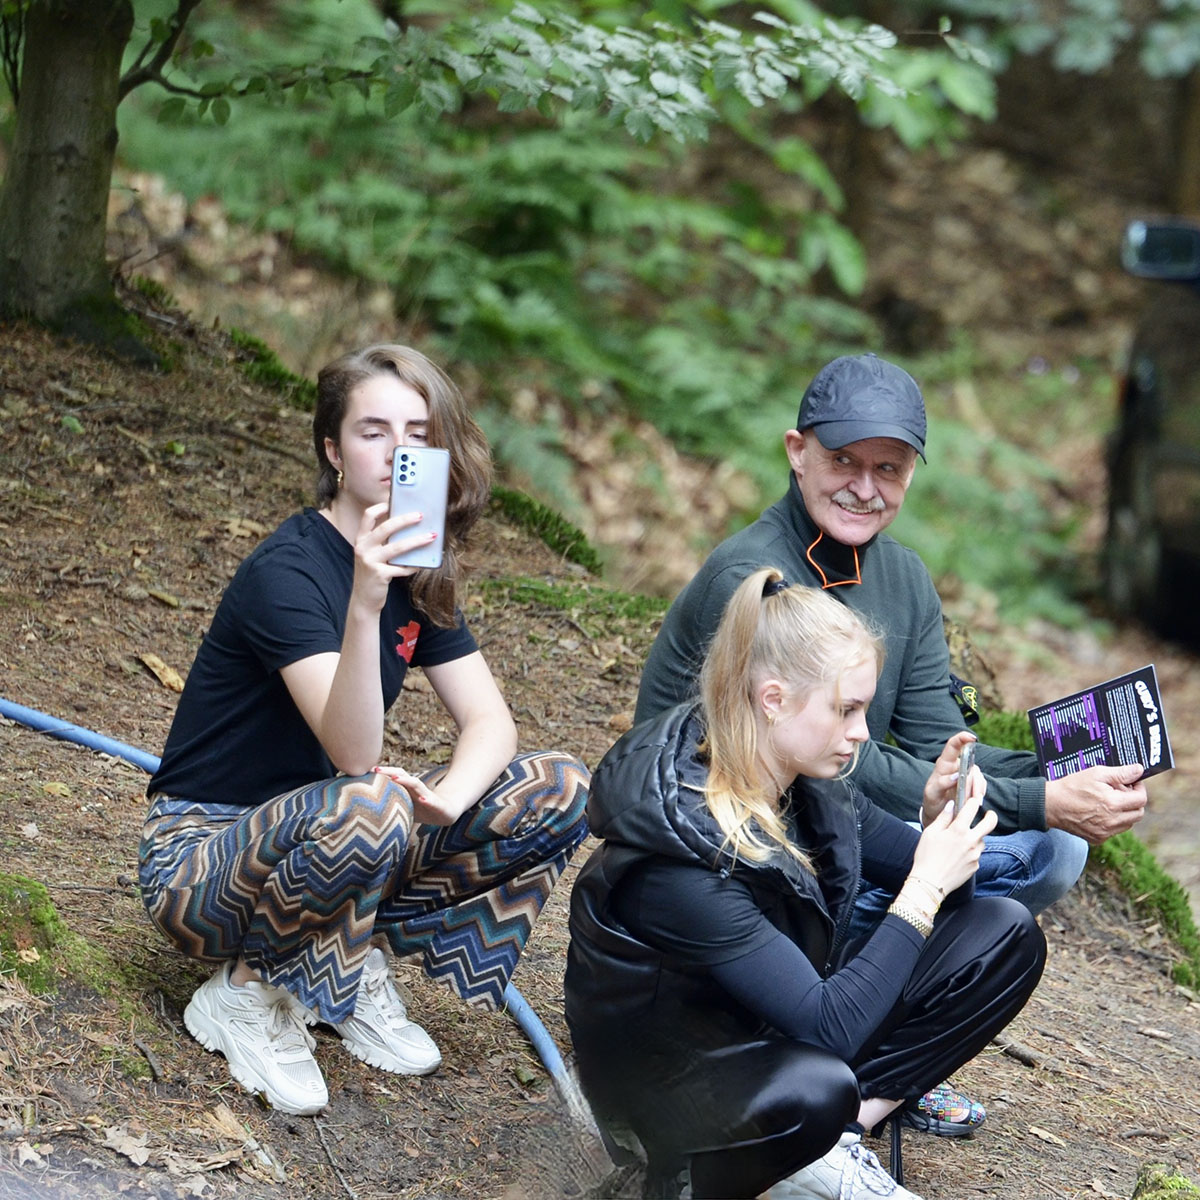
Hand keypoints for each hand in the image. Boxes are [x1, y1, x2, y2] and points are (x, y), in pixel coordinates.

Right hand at [350, 502, 436, 610]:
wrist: (364, 599)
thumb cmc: (373, 573)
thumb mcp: (372, 555)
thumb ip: (383, 542)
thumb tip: (408, 528)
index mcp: (361, 539)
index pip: (368, 516)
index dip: (381, 507)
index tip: (395, 502)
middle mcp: (363, 548)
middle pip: (385, 528)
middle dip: (405, 520)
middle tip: (420, 515)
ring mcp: (370, 561)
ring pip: (397, 547)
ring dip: (416, 541)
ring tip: (431, 536)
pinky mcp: (379, 575)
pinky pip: (401, 567)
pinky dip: (413, 565)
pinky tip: (422, 564)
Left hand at [372, 765, 464, 826]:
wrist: (447, 813)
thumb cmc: (423, 810)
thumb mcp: (405, 809)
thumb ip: (391, 807)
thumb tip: (369, 813)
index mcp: (407, 790)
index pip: (393, 778)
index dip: (380, 774)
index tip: (365, 771)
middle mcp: (416, 789)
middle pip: (402, 776)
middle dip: (389, 772)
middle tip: (375, 769)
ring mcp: (427, 795)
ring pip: (416, 784)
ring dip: (406, 781)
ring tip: (395, 779)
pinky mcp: (438, 804)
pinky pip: (432, 801)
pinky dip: (427, 799)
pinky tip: (422, 799)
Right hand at [910, 775, 997, 895]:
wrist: (930, 882)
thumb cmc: (926, 856)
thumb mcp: (930, 832)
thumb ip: (943, 817)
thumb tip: (951, 805)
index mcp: (958, 830)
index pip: (971, 808)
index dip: (972, 801)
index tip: (973, 800)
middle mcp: (970, 841)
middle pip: (990, 824)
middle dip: (991, 816)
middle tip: (989, 814)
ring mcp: (975, 854)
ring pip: (982, 840)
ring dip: (976, 837)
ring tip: (961, 841)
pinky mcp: (975, 866)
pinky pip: (976, 854)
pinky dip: (970, 852)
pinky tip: (957, 856)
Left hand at [922, 731, 981, 826]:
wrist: (938, 813)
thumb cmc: (932, 800)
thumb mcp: (932, 794)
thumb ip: (941, 784)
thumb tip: (956, 776)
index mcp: (943, 764)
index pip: (953, 745)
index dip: (962, 738)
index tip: (972, 738)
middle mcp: (956, 766)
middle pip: (971, 763)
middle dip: (974, 780)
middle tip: (974, 796)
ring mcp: (966, 774)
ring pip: (978, 775)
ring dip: (978, 789)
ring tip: (973, 801)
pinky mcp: (973, 783)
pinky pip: (981, 784)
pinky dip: (980, 792)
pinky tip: (976, 801)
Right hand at [1044, 764, 1146, 843]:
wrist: (1051, 805)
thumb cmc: (1072, 787)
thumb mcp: (1095, 773)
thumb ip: (1120, 773)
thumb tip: (1139, 770)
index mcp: (1113, 804)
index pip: (1141, 799)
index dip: (1139, 789)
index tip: (1132, 783)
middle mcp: (1112, 821)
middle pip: (1138, 813)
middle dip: (1134, 801)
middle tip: (1120, 792)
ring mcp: (1105, 832)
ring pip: (1128, 823)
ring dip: (1124, 812)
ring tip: (1109, 802)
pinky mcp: (1098, 839)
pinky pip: (1114, 831)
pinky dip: (1112, 822)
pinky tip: (1099, 812)